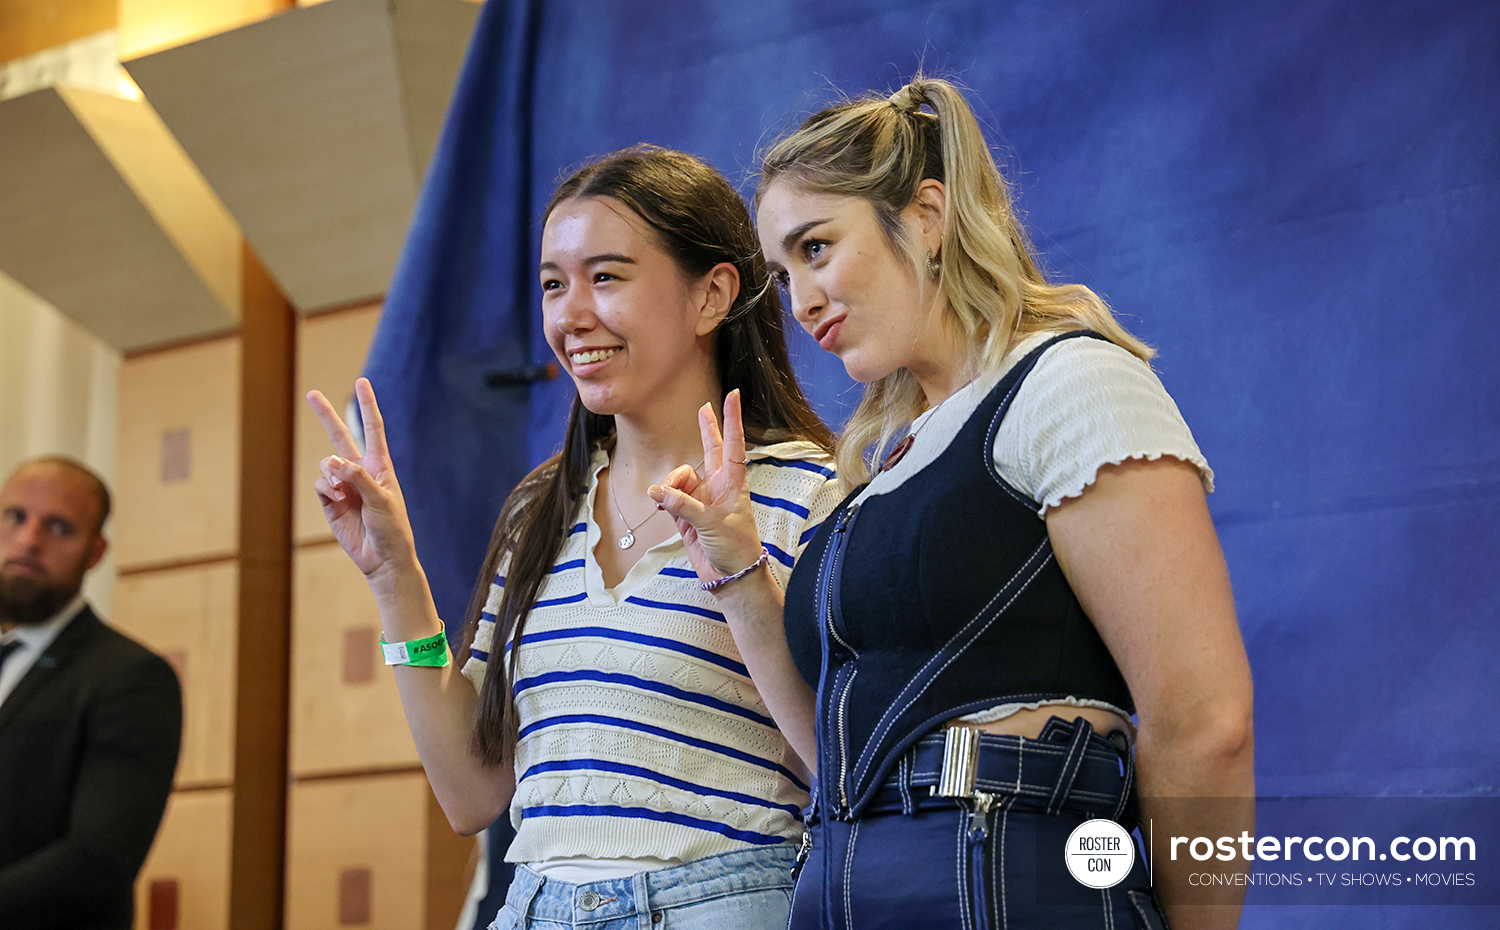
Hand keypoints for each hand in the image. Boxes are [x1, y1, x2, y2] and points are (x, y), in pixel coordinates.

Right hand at [306, 378, 418, 582]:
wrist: (383, 559)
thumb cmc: (392, 529)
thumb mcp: (382, 501)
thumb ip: (359, 478)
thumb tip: (333, 461)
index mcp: (380, 466)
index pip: (372, 429)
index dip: (367, 405)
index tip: (362, 382)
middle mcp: (361, 471)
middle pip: (340, 436)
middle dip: (326, 415)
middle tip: (311, 393)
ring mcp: (344, 486)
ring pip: (326, 464)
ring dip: (330, 473)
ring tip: (344, 492)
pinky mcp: (331, 502)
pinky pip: (320, 485)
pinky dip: (326, 489)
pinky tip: (337, 500)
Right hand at [649, 389, 765, 583]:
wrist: (730, 576)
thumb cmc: (735, 548)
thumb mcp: (712, 523)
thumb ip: (684, 506)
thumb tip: (657, 493)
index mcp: (733, 483)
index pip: (733, 445)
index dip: (732, 420)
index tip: (733, 395)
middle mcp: (718, 486)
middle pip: (709, 451)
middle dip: (706, 430)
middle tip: (703, 408)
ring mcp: (701, 499)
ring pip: (678, 478)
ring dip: (669, 486)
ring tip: (666, 502)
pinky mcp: (686, 515)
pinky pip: (669, 498)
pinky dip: (663, 500)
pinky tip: (660, 505)